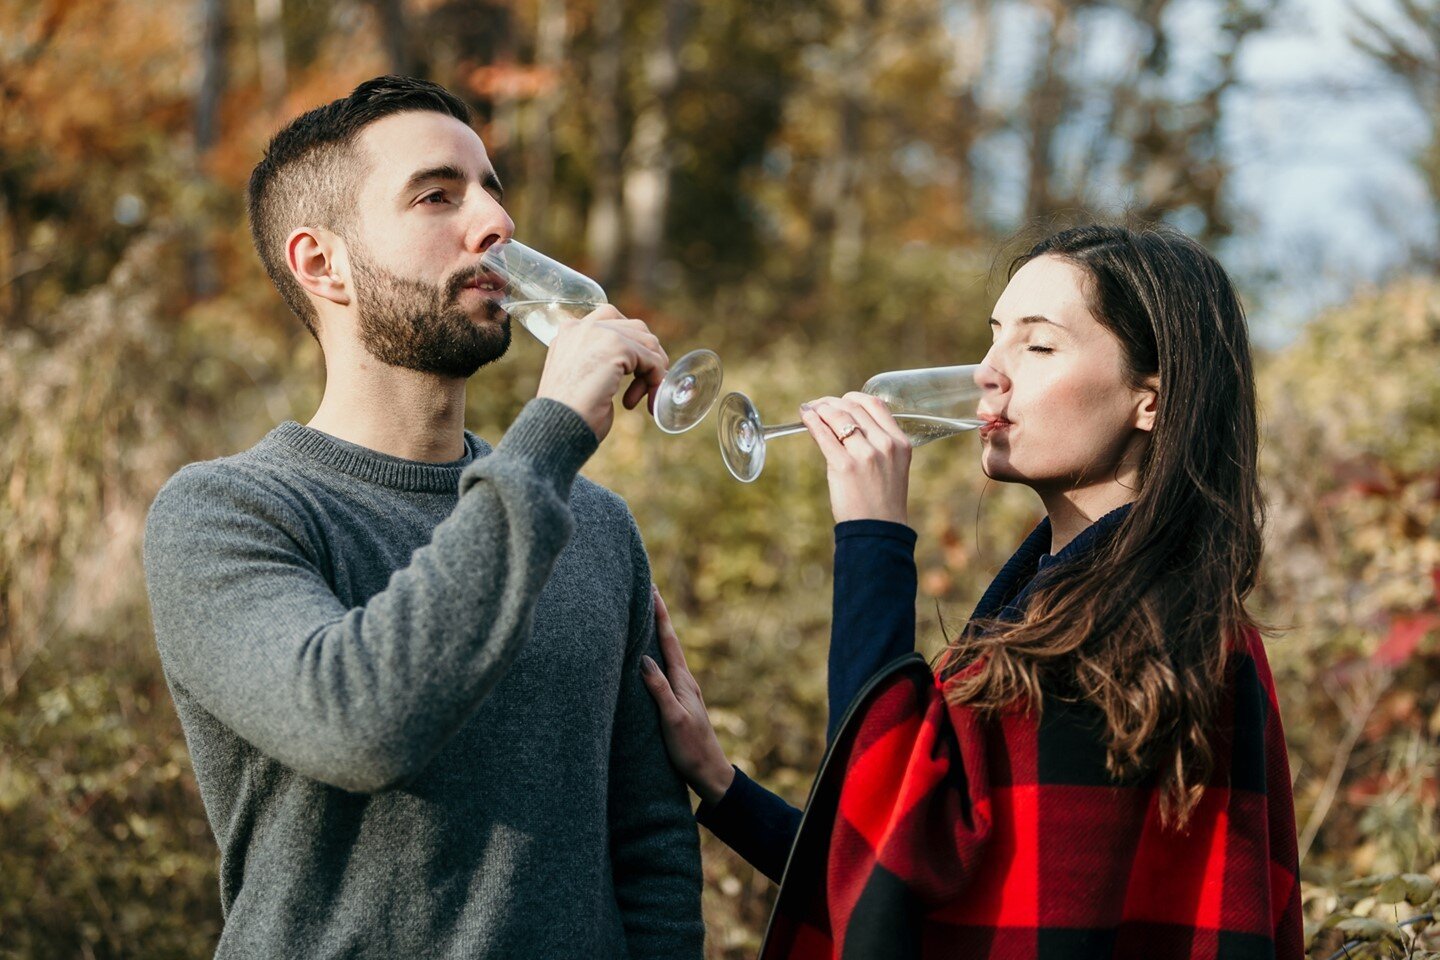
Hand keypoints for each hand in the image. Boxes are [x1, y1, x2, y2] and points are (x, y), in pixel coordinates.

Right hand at [535, 305, 668, 440]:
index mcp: (569, 332)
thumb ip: (598, 361)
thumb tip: (631, 362)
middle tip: (642, 388)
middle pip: (635, 328)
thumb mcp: (580, 378)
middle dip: (646, 358)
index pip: (612, 321)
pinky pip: (652, 360)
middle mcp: (582, 327)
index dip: (630, 347)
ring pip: (647, 342)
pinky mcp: (617, 347)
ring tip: (643, 398)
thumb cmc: (569, 415)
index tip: (632, 375)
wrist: (556, 429)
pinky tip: (645, 403)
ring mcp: (599, 333)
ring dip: (652, 372)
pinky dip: (656, 381)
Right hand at [639, 587, 734, 805]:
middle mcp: (684, 682)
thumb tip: (643, 658)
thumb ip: (659, 689)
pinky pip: (664, 672)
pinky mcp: (678, 704)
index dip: (660, 614)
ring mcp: (683, 692)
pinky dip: (656, 657)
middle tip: (648, 592)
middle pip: (669, 642)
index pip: (669, 640)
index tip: (652, 589)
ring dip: (656, 635)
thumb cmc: (691, 749)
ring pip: (667, 656)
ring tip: (646, 617)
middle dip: (657, 617)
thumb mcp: (672, 719)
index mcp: (684, 681)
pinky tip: (650, 659)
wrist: (710, 774)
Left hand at [799, 392, 911, 524]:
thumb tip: (843, 422)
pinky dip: (811, 422)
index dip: (853, 398)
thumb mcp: (890, 466)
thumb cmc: (881, 500)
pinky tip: (805, 417)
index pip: (875, 404)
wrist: (878, 530)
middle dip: (831, 402)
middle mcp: (885, 444)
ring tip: (809, 410)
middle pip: (853, 407)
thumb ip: (876, 443)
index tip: (840, 401)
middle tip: (818, 405)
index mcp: (900, 442)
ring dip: (819, 409)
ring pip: (837, 417)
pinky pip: (824, 435)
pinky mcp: (844, 466)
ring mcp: (865, 454)